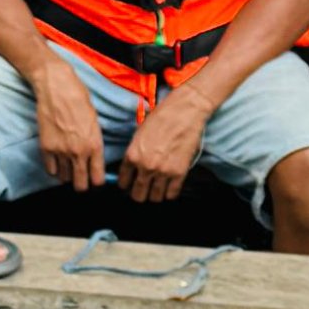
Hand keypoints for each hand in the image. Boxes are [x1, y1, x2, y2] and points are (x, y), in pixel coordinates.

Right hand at [33, 53, 111, 192]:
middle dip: (82, 184)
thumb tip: (95, 161)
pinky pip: (50, 170)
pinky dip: (54, 168)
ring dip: (67, 174)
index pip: (98, 179)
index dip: (96, 181)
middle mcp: (79, 152)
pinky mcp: (46, 148)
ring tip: (68, 163)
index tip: (93, 178)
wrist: (57, 88)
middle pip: (80, 185)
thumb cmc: (79, 100)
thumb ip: (95, 144)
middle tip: (80, 177)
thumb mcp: (95, 123)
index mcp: (95, 146)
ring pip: (64, 178)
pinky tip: (57, 160)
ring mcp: (61, 151)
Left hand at [116, 89, 210, 207]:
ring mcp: (163, 171)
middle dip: (139, 193)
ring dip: (155, 194)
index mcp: (132, 155)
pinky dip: (170, 193)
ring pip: (155, 197)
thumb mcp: (140, 133)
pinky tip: (170, 187)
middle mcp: (145, 166)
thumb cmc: (162, 117)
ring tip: (158, 188)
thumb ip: (134, 153)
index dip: (126, 185)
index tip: (130, 185)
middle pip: (138, 195)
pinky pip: (172, 194)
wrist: (185, 111)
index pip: (123, 182)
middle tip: (144, 189)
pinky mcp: (179, 173)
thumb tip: (132, 168)